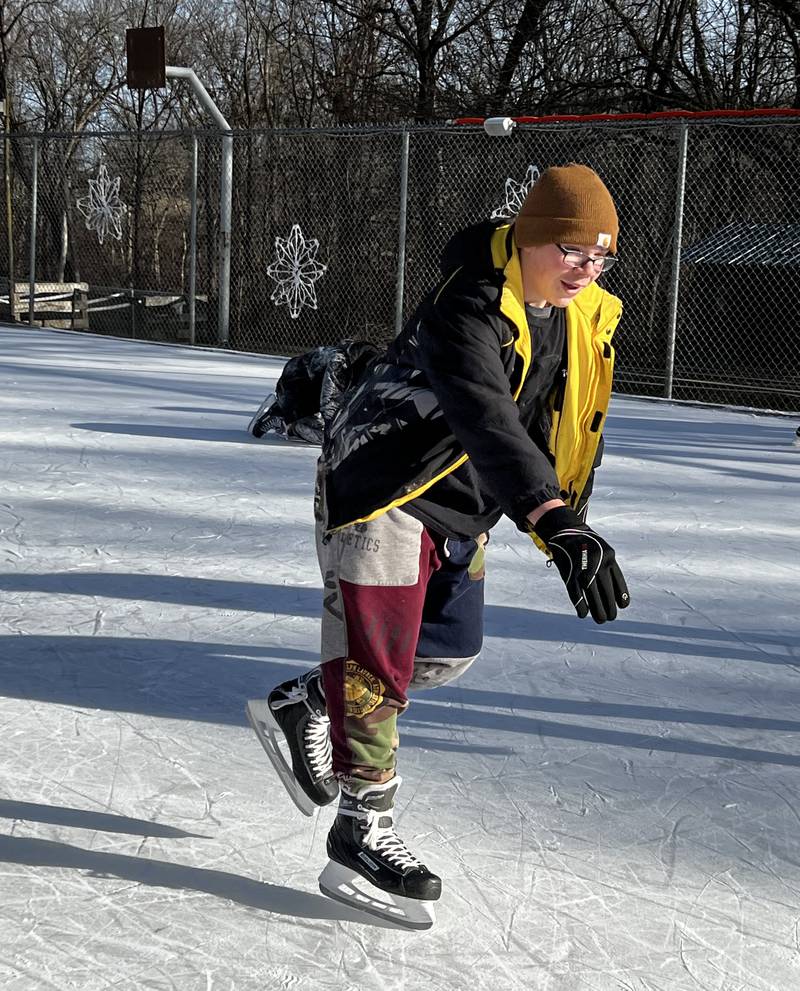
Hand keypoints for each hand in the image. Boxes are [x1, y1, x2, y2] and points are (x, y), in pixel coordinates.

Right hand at [533, 507, 629, 623]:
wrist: (563, 529)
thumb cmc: (585, 542)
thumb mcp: (601, 548)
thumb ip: (607, 566)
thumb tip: (613, 589)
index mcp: (609, 556)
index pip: (618, 581)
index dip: (621, 596)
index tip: (623, 606)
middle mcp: (597, 563)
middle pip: (606, 592)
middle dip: (609, 608)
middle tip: (610, 617)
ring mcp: (582, 568)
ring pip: (592, 595)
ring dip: (597, 611)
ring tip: (600, 620)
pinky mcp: (568, 573)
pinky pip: (576, 593)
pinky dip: (580, 606)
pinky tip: (583, 614)